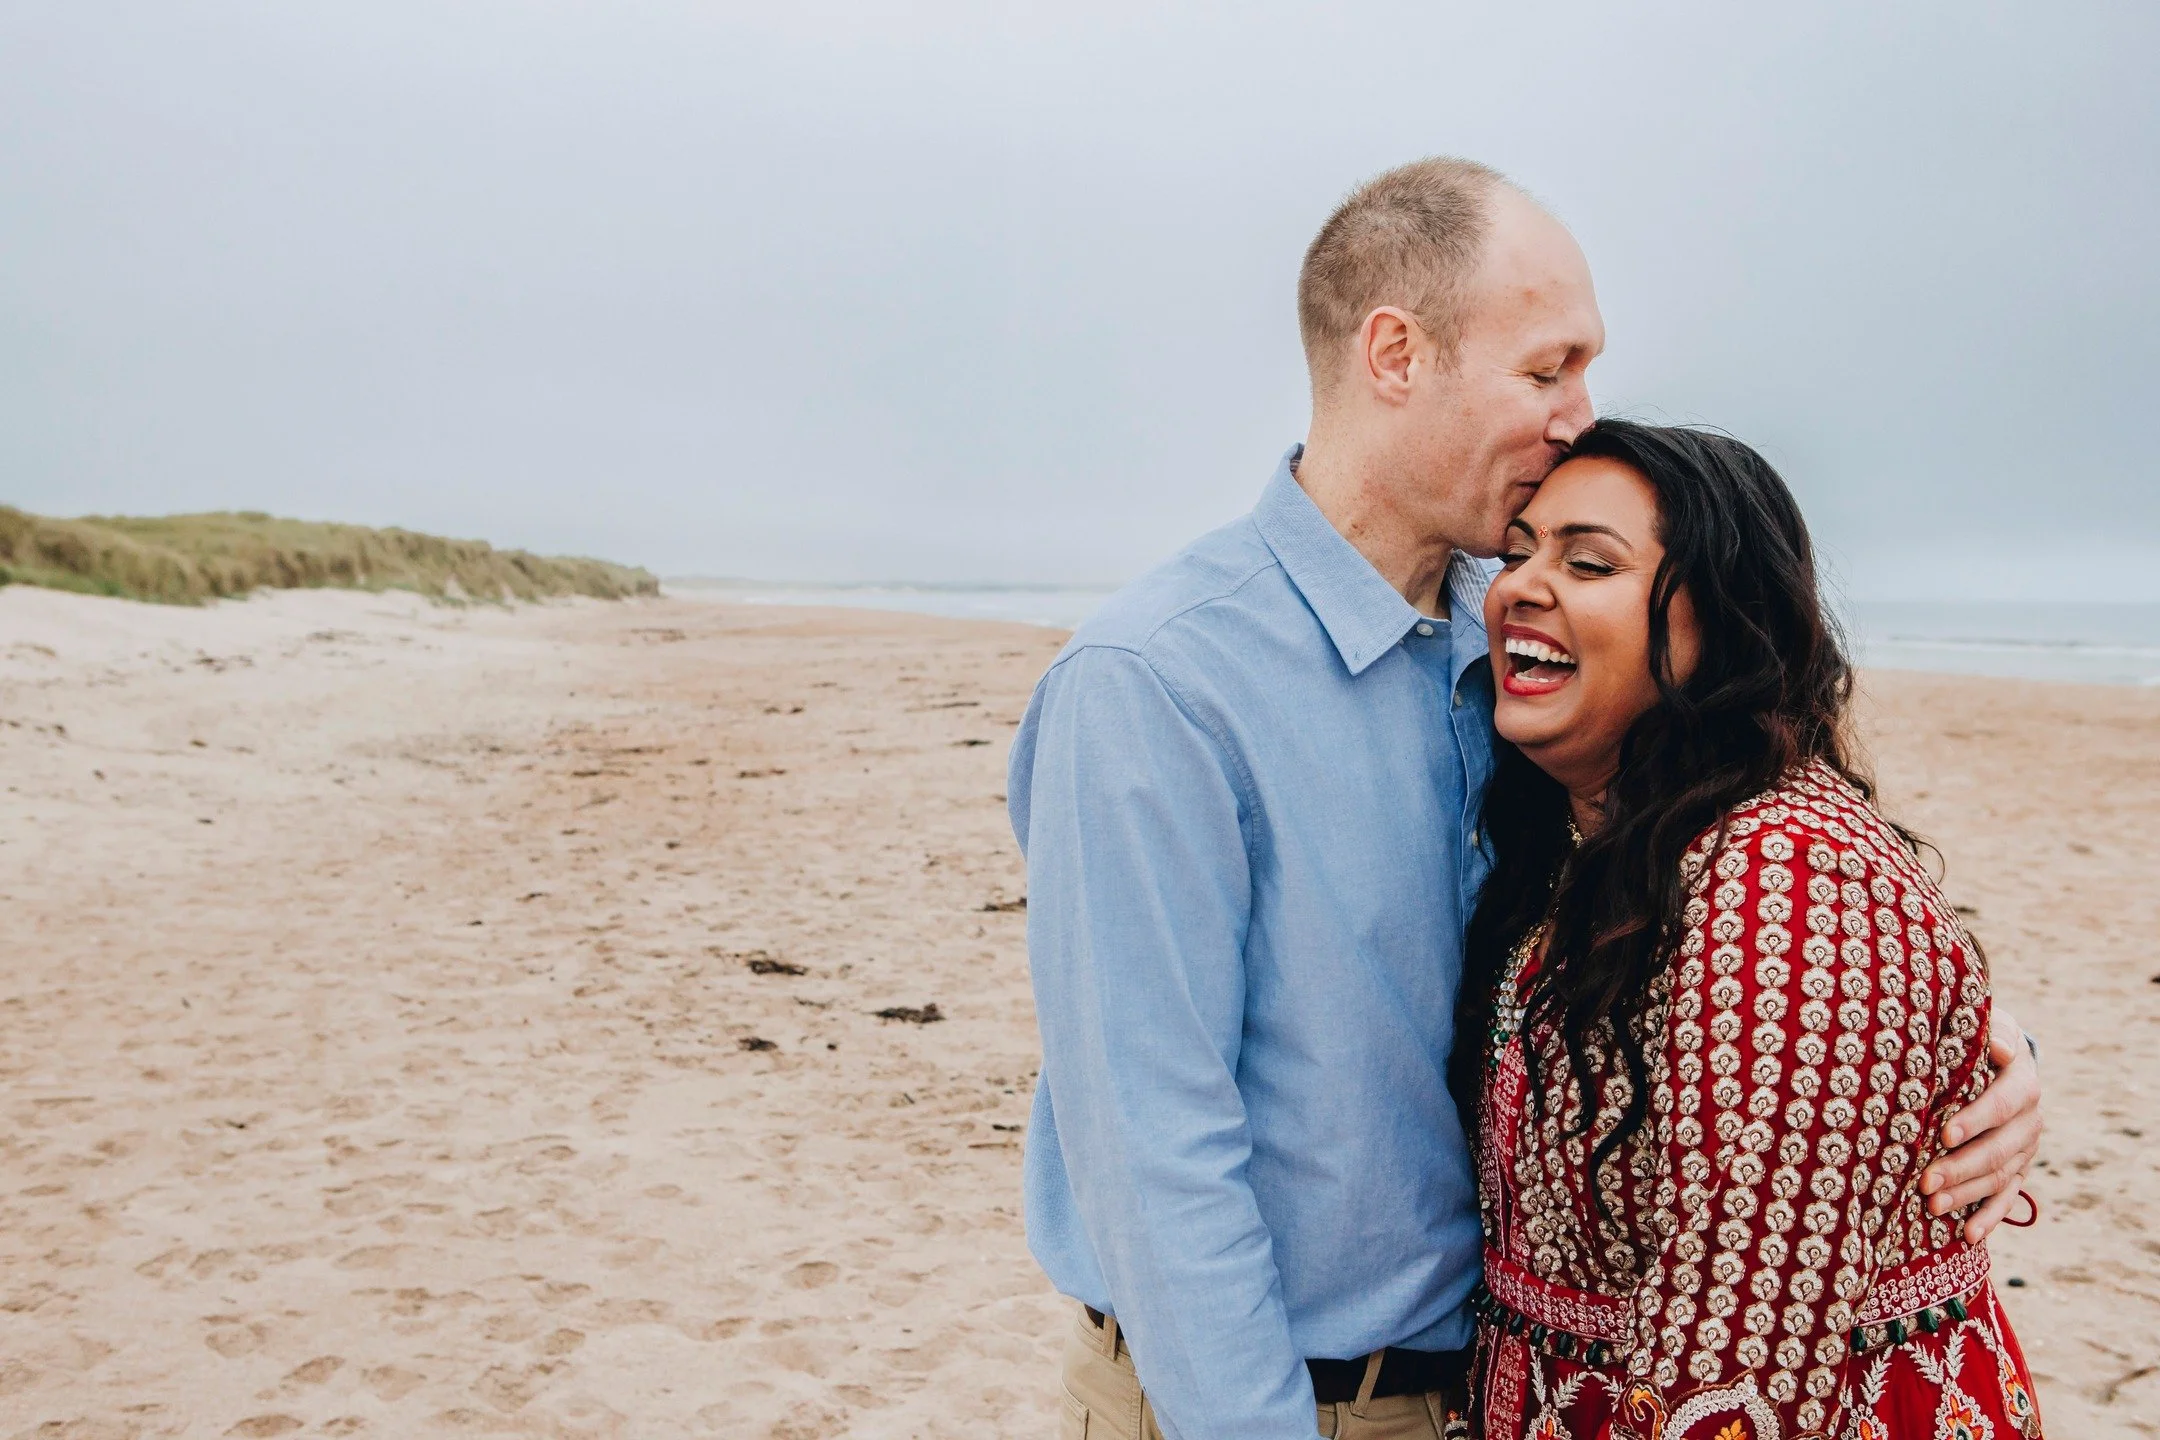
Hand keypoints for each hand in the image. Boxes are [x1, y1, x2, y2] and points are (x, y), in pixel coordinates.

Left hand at [1922, 1006, 2041, 1242]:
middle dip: (1961, 1167)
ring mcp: (2025, 1148)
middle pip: (1999, 1149)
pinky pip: (2008, 1198)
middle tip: (1925, 1182)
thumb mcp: (1984, 1026)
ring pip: (2000, 1177)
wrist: (1996, 1055)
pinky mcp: (2018, 1169)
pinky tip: (1969, 1236)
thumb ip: (1990, 1034)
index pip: (2003, 1103)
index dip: (1976, 1120)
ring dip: (1967, 1195)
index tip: (1943, 1134)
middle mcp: (2030, 1119)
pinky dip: (1989, 1218)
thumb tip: (1996, 1047)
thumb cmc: (1974, 1038)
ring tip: (1933, 1207)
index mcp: (2023, 1082)